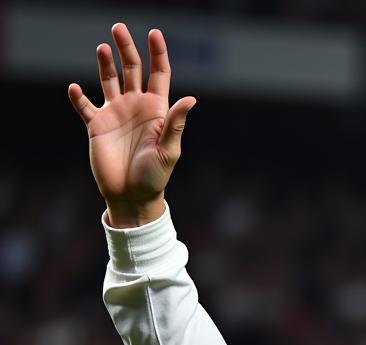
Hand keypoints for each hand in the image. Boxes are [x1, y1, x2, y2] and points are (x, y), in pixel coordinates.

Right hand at [68, 24, 195, 226]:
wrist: (132, 197)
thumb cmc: (155, 177)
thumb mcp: (168, 151)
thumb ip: (175, 123)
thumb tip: (191, 99)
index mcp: (157, 111)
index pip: (159, 75)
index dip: (158, 54)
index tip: (155, 33)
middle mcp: (136, 107)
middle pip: (132, 69)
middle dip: (127, 48)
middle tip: (119, 27)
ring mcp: (116, 114)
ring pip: (109, 80)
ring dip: (105, 63)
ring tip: (103, 48)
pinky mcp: (96, 125)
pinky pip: (85, 105)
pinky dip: (78, 96)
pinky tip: (75, 89)